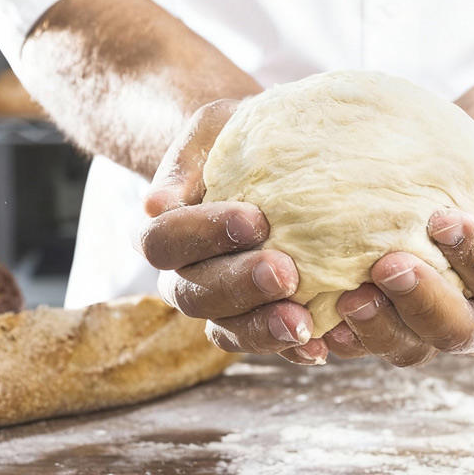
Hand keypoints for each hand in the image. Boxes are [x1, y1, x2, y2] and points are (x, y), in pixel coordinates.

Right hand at [137, 99, 328, 363]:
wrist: (266, 156)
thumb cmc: (237, 134)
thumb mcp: (214, 125)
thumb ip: (186, 156)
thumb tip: (154, 203)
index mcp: (164, 226)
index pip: (164, 240)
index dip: (204, 234)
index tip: (256, 219)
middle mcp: (181, 271)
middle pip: (193, 292)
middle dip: (239, 285)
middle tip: (287, 273)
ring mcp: (215, 301)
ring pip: (223, 328)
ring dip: (262, 329)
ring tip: (305, 324)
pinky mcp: (251, 317)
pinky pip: (259, 342)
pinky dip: (287, 349)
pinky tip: (319, 347)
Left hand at [323, 133, 473, 366]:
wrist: (459, 168)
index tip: (442, 220)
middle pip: (456, 330)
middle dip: (421, 300)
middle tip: (390, 265)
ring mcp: (430, 327)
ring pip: (412, 348)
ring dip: (380, 327)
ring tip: (350, 299)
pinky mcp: (392, 324)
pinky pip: (370, 345)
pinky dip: (348, 339)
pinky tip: (324, 322)